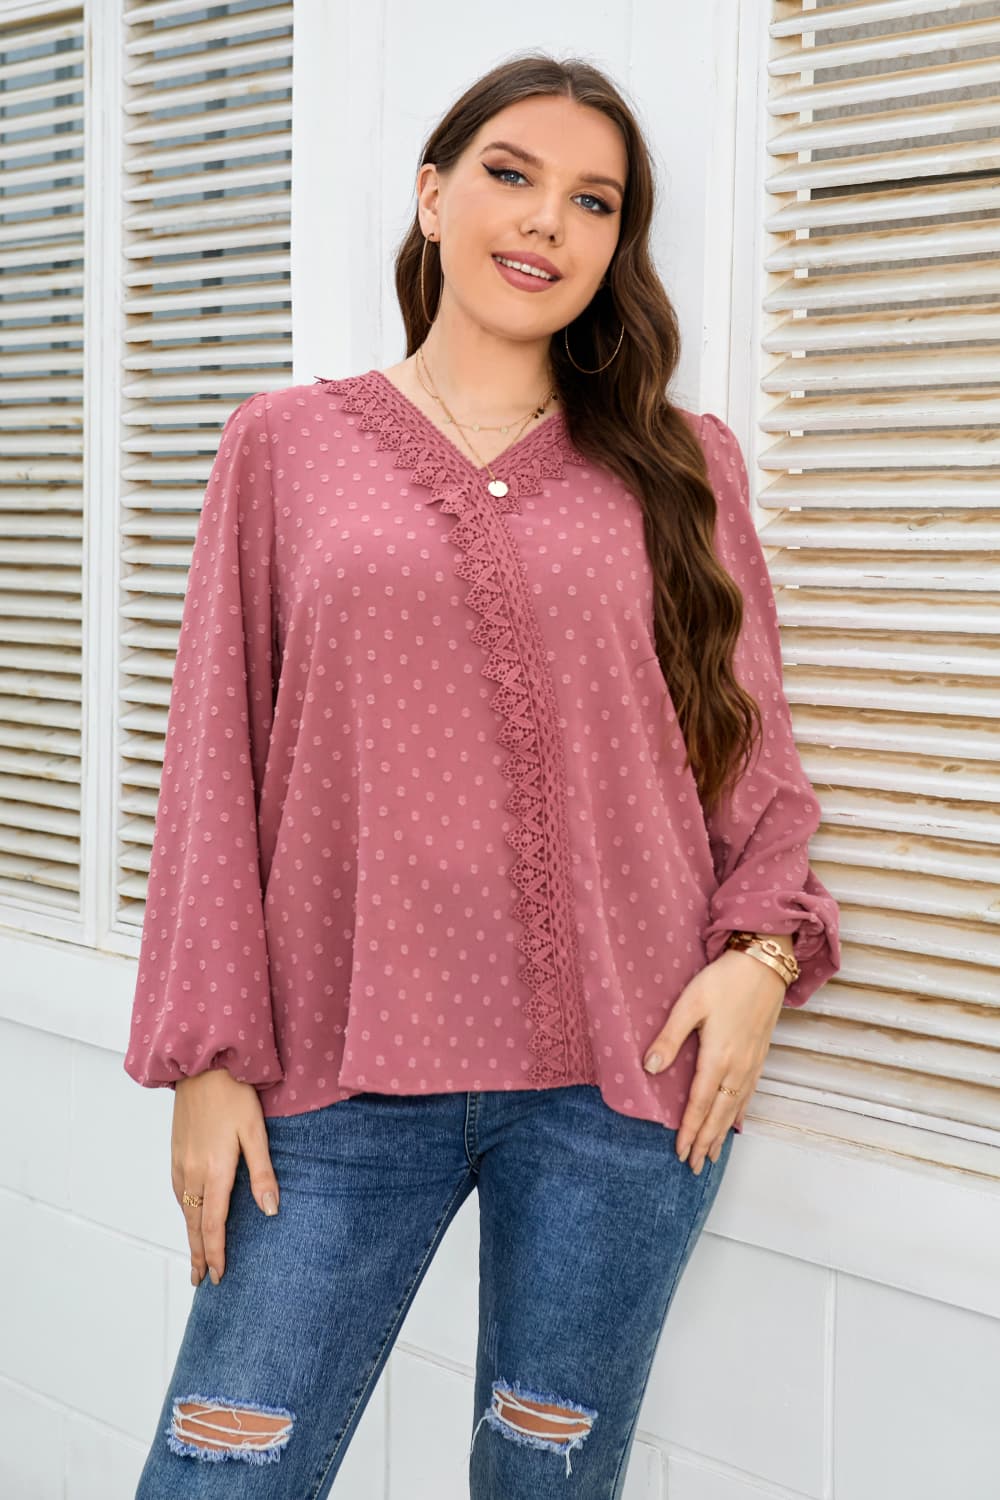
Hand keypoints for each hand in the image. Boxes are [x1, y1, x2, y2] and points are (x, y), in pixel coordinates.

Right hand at [171, 1069, 280, 1286]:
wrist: (202, 1064)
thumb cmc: (234, 1094)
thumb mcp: (255, 1131)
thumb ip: (262, 1173)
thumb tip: (271, 1210)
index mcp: (214, 1170)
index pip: (214, 1224)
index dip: (215, 1252)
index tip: (217, 1276)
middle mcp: (192, 1171)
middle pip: (195, 1223)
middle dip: (198, 1254)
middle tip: (201, 1281)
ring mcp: (180, 1161)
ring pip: (185, 1209)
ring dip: (190, 1235)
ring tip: (196, 1256)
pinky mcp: (176, 1150)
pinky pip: (179, 1192)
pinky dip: (184, 1212)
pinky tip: (190, 1215)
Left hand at [642, 948, 786, 1172]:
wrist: (765, 963)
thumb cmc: (724, 980)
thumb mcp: (690, 1003)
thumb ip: (670, 1037)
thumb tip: (651, 1067)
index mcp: (718, 1058)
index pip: (700, 1104)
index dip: (689, 1130)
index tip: (680, 1152)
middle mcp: (738, 1067)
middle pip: (719, 1115)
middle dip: (706, 1141)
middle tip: (695, 1166)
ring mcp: (752, 1063)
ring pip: (735, 1108)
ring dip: (723, 1133)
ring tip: (713, 1154)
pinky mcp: (760, 1055)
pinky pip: (749, 1094)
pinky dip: (740, 1113)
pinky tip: (735, 1121)